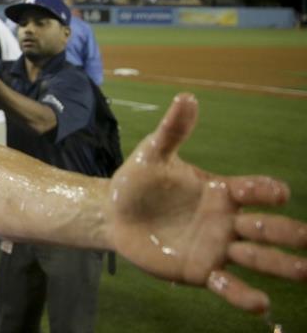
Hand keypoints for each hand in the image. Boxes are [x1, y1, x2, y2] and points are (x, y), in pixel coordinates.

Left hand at [109, 93, 305, 312]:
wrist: (113, 214)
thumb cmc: (137, 182)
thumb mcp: (152, 154)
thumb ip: (172, 131)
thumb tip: (187, 97)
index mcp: (221, 190)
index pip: (253, 190)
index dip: (266, 191)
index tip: (278, 193)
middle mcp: (226, 220)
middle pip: (264, 227)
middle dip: (286, 232)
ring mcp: (216, 247)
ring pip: (255, 257)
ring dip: (279, 265)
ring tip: (303, 271)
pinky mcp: (201, 271)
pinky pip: (227, 287)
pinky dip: (243, 296)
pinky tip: (261, 303)